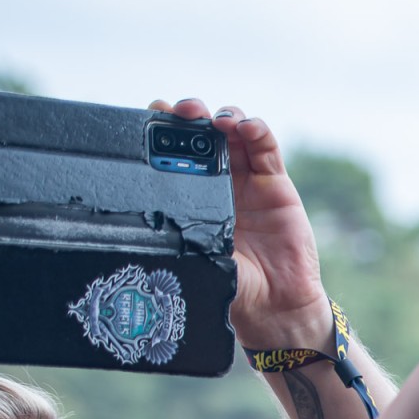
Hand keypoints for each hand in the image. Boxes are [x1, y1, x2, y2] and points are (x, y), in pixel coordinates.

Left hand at [151, 99, 329, 346]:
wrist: (275, 305)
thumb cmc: (233, 286)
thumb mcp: (195, 257)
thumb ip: (178, 233)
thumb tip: (142, 216)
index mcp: (191, 197)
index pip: (173, 153)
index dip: (162, 131)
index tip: (151, 120)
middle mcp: (218, 182)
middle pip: (201, 134)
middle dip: (190, 115)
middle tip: (182, 112)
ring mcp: (248, 180)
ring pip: (233, 133)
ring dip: (223, 116)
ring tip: (215, 119)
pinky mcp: (276, 183)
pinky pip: (266, 147)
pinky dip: (256, 130)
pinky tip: (246, 127)